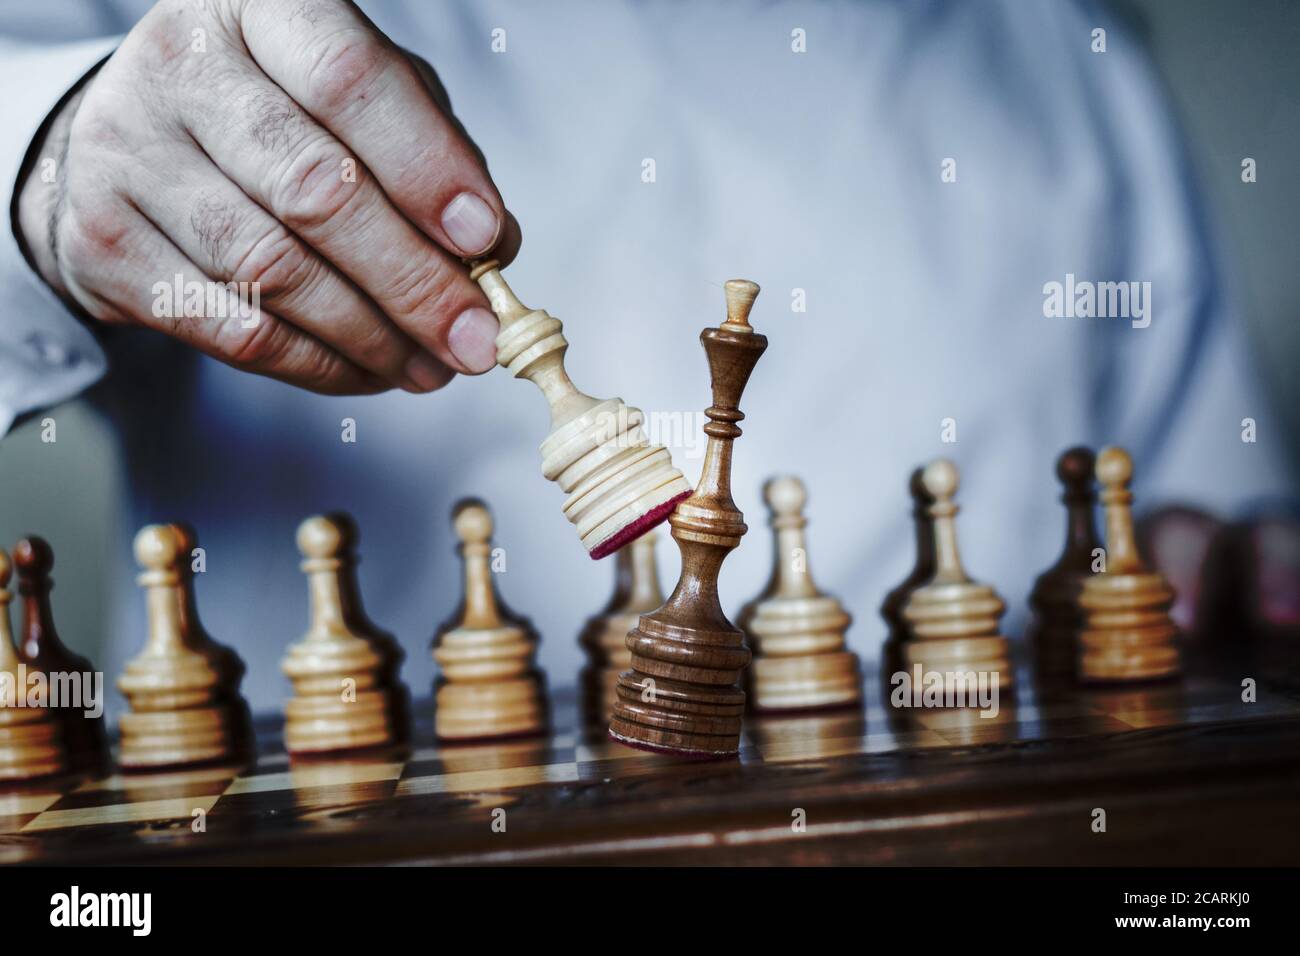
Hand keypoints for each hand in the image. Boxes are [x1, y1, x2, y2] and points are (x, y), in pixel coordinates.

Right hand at [16, 0, 519, 393]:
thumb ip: (434, 153)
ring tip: (431, 368)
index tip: (484, 240)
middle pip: (314, 190)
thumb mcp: (362, 101)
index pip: (350, 80)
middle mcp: (183, 66)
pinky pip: (231, 327)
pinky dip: (315, 364)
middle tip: (474, 341)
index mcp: (262, 7)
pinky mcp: (104, 242)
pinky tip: (368, 372)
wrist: (135, 140)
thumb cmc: (282, 114)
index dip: (426, 167)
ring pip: (273, 271)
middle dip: (412, 281)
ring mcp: (130, 152)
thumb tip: (494, 248)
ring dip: (371, 337)